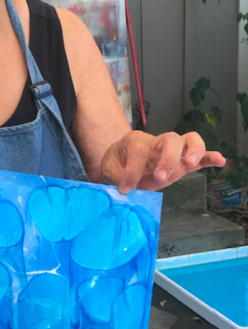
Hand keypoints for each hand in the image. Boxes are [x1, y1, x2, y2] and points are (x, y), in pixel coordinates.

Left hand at [101, 130, 225, 193]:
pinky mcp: (182, 161)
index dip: (132, 171)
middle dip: (168, 159)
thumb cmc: (117, 162)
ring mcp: (172, 151)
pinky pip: (200, 156)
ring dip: (192, 152)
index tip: (124, 188)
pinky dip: (210, 157)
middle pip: (171, 139)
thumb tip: (127, 187)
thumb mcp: (109, 168)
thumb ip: (117, 175)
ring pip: (189, 141)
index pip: (139, 151)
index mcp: (136, 140)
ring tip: (190, 164)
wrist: (122, 159)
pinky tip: (220, 161)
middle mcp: (157, 141)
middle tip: (159, 178)